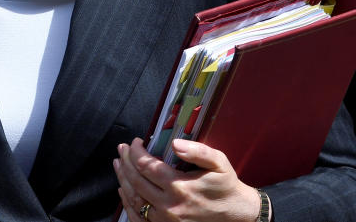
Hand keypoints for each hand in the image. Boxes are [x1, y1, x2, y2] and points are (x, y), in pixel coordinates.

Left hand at [113, 137, 261, 221]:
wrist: (236, 214)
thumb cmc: (226, 186)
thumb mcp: (219, 162)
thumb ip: (198, 151)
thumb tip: (174, 143)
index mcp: (180, 186)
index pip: (146, 165)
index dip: (136, 151)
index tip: (137, 141)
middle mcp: (169, 205)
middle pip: (135, 181)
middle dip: (125, 162)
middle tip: (122, 148)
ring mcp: (165, 220)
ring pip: (134, 198)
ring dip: (123, 179)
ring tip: (118, 164)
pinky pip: (139, 216)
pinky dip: (128, 202)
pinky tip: (123, 189)